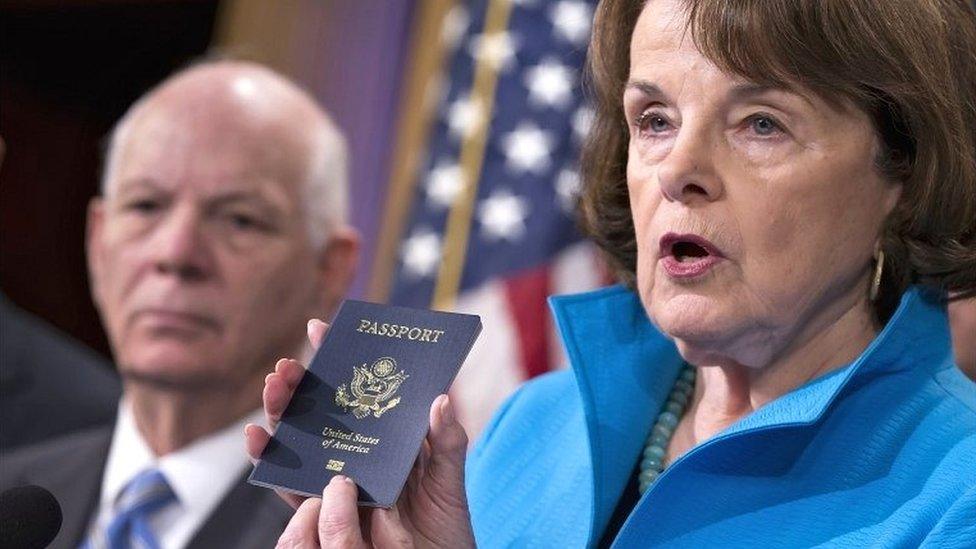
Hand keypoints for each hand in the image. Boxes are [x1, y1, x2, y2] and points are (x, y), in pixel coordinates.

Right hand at [246, 319, 474, 547]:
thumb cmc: (447, 526)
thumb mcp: (451, 481)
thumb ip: (449, 443)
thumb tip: (440, 399)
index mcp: (387, 437)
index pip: (359, 390)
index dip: (336, 358)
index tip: (318, 328)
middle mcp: (357, 454)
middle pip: (320, 411)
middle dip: (300, 386)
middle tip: (286, 367)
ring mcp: (337, 481)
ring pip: (299, 441)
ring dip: (280, 413)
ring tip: (272, 390)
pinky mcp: (324, 512)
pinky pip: (291, 486)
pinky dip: (270, 462)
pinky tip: (258, 439)